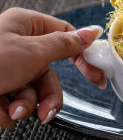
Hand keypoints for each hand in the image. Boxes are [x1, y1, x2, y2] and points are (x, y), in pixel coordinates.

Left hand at [0, 8, 104, 127]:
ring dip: (24, 106)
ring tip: (10, 109)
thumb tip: (92, 32)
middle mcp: (16, 46)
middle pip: (49, 74)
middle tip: (46, 113)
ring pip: (32, 92)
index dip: (83, 58)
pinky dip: (6, 111)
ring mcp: (4, 68)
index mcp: (26, 26)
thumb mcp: (32, 52)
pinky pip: (13, 102)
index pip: (66, 37)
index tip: (97, 78)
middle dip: (45, 97)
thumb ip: (66, 44)